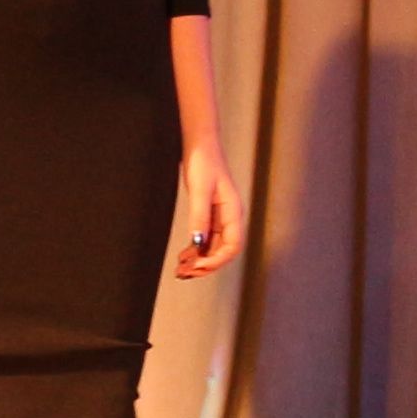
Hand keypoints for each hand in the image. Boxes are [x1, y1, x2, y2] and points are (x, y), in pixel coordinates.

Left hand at [169, 146, 244, 279]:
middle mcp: (229, 217)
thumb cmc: (203, 162)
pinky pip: (206, 238)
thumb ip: (199, 217)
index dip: (217, 261)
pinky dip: (196, 249)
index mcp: (233, 212)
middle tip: (186, 273)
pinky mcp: (209, 214)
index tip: (197, 266)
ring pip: (214, 247)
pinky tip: (184, 255)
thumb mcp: (200, 190)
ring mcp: (220, 216)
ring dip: (200, 260)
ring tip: (182, 269)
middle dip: (206, 264)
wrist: (199, 144)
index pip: (232, 247)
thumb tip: (198, 243)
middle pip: (223, 251)